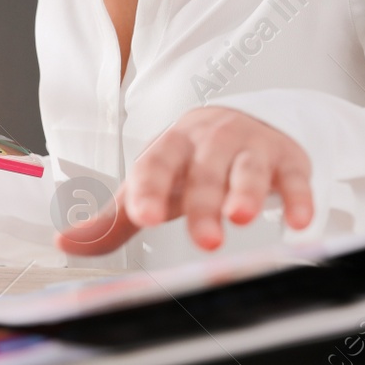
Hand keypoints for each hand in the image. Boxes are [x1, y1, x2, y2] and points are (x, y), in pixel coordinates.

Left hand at [55, 107, 312, 254]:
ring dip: (247, 192)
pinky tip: (299, 222)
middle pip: (207, 171)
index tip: (143, 215)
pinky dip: (299, 198)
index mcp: (172, 147)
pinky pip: (295, 177)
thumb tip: (65, 244)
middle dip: (204, 204)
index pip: (157, 165)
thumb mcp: (154, 185)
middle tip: (205, 239)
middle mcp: (212, 142)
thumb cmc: (191, 164)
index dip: (150, 189)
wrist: (244, 120)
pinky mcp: (288, 159)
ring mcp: (252, 147)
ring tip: (243, 216)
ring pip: (249, 168)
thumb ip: (113, 219)